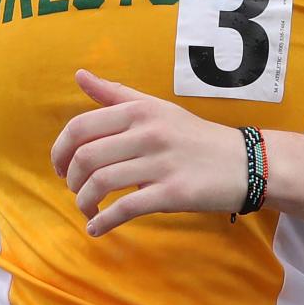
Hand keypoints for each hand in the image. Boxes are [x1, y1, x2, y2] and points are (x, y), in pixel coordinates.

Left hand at [50, 69, 246, 236]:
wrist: (243, 161)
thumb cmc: (194, 136)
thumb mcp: (157, 108)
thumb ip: (116, 95)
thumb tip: (79, 75)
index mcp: (139, 111)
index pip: (81, 127)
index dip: (60, 150)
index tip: (59, 167)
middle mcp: (148, 132)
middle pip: (87, 157)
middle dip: (71, 180)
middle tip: (75, 190)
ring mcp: (160, 163)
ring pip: (101, 183)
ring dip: (84, 203)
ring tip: (87, 211)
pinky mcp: (173, 193)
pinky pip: (126, 208)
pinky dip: (103, 222)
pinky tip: (97, 228)